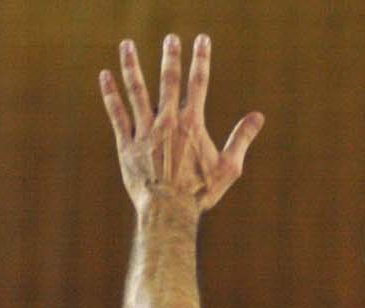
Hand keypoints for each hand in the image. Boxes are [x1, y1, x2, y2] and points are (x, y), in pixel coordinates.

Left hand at [102, 33, 262, 213]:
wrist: (167, 212)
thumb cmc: (200, 193)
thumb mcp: (228, 168)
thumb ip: (242, 138)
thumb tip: (259, 117)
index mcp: (192, 124)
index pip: (198, 82)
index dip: (201, 58)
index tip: (201, 39)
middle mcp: (167, 122)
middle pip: (168, 80)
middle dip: (170, 56)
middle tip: (170, 38)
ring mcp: (144, 132)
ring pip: (136, 90)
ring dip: (132, 65)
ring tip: (126, 44)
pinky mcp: (126, 145)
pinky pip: (116, 114)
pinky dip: (110, 94)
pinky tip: (104, 76)